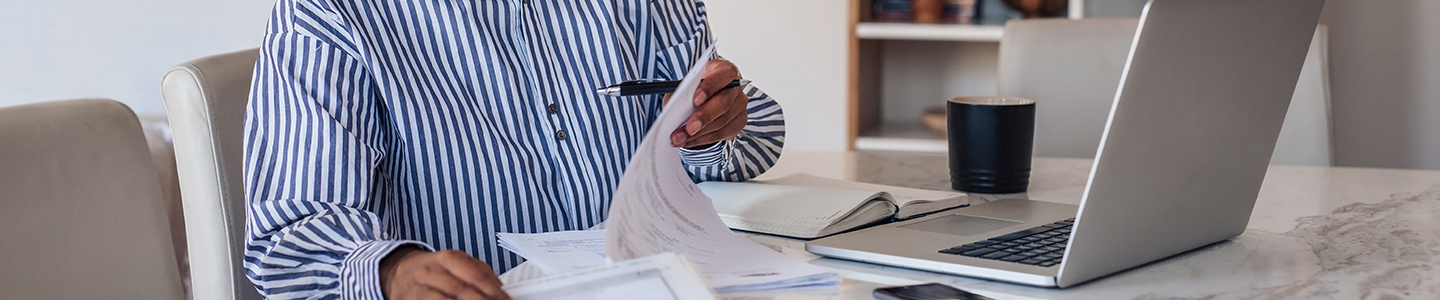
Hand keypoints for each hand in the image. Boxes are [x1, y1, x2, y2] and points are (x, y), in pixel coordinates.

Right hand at [379, 246, 510, 299]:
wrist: (399, 273)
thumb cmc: (435, 268)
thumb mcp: (457, 262)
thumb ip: (480, 273)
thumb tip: (501, 289)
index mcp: (447, 258)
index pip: (476, 275)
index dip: (495, 291)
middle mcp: (431, 272)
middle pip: (461, 290)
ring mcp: (419, 289)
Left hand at [667, 59, 748, 148]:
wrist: (706, 97)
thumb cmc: (697, 88)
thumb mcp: (687, 83)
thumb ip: (680, 91)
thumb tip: (671, 106)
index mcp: (724, 71)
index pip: (722, 76)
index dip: (709, 88)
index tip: (695, 100)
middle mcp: (735, 88)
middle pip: (724, 103)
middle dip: (704, 117)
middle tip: (689, 128)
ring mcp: (740, 106)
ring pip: (722, 122)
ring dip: (699, 133)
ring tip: (680, 138)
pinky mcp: (739, 122)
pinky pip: (722, 134)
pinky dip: (703, 139)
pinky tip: (689, 141)